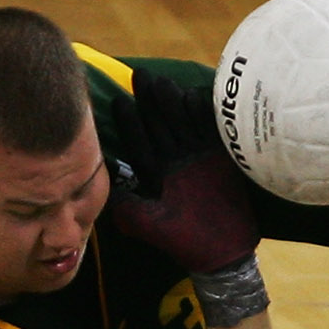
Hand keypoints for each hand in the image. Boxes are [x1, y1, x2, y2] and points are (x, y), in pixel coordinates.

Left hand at [100, 73, 256, 274]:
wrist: (221, 252)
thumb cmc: (181, 242)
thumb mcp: (146, 223)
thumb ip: (126, 204)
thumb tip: (105, 185)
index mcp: (156, 172)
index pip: (139, 141)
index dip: (129, 122)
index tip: (118, 101)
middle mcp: (175, 159)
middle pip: (160, 124)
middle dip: (150, 101)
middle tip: (140, 76)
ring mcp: (199, 155)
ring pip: (183, 121)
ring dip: (173, 102)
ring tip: (163, 83)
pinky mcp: (222, 155)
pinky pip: (212, 130)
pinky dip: (204, 115)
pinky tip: (194, 96)